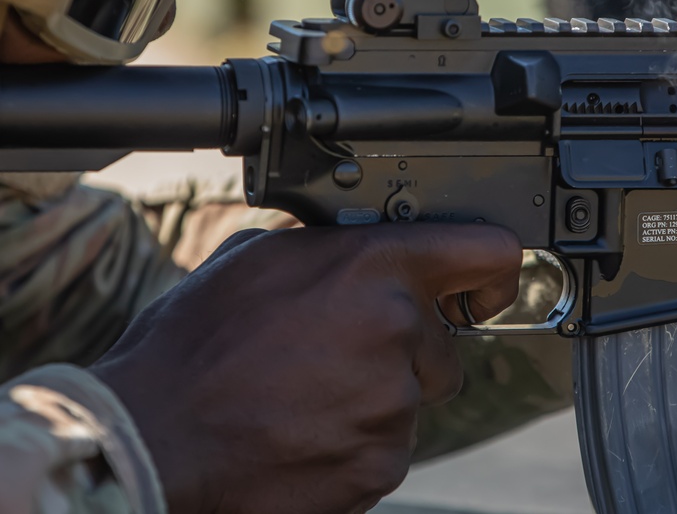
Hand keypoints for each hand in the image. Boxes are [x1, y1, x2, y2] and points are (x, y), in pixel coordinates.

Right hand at [90, 224, 520, 513]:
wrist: (152, 439)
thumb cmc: (193, 347)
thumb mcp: (258, 259)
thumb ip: (329, 248)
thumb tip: (356, 248)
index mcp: (371, 264)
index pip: (486, 251)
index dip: (490, 271)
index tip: (484, 287)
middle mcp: (396, 327)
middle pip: (443, 344)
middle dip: (405, 352)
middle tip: (337, 357)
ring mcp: (392, 403)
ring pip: (412, 399)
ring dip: (374, 399)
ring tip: (305, 396)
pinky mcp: (380, 463)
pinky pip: (388, 447)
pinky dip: (356, 443)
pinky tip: (304, 431)